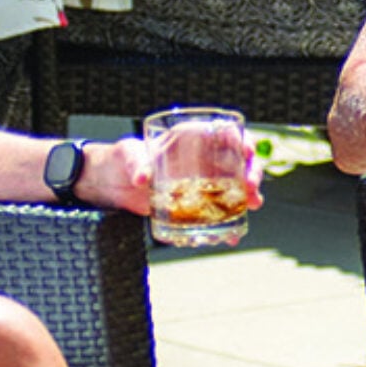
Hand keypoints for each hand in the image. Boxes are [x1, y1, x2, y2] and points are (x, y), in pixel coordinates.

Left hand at [75, 135, 263, 217]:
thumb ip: (136, 163)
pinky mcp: (195, 202)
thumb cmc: (122, 159)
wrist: (113, 182)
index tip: (248, 152)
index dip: (241, 140)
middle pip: (238, 160)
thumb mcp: (128, 155)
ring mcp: (202, 181)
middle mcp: (203, 158)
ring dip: (248, 195)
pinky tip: (233, 234)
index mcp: (190, 138)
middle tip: (252, 188)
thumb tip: (141, 178)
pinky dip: (227, 222)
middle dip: (252, 171)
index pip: (225, 133)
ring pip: (235, 185)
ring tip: (252, 207)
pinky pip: (218, 209)